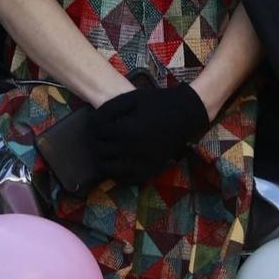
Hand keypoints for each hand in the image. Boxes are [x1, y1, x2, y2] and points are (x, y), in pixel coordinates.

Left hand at [89, 81, 208, 183]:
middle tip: (97, 137)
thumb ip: (110, 108)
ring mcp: (141, 163)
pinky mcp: (150, 170)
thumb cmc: (158, 103)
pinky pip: (127, 180)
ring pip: (109, 169)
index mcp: (126, 130)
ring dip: (103, 160)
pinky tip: (117, 163)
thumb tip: (92, 121)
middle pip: (100, 151)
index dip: (92, 127)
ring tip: (105, 150)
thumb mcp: (132, 98)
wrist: (186, 115)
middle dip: (95, 142)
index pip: (97, 133)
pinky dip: (118, 174)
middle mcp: (132, 150)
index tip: (94, 124)